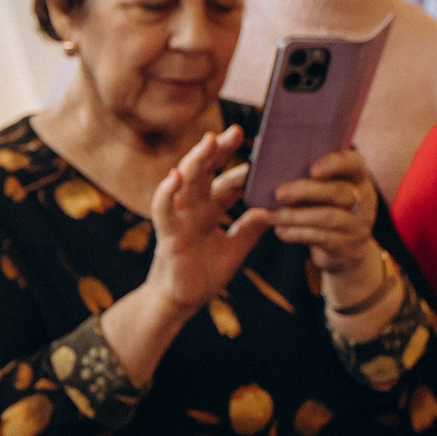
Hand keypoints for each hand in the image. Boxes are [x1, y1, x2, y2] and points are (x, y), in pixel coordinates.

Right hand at [145, 125, 275, 313]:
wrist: (179, 303)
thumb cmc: (202, 276)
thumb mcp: (235, 249)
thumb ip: (251, 228)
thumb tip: (273, 208)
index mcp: (208, 211)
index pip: (226, 182)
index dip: (242, 167)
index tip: (262, 150)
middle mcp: (192, 209)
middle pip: (205, 173)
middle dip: (218, 151)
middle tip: (237, 131)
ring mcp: (178, 219)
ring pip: (185, 183)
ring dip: (196, 161)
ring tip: (209, 140)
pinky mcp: (167, 234)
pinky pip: (163, 209)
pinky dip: (167, 192)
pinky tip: (175, 175)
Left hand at [272, 148, 382, 290]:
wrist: (346, 251)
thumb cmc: (324, 209)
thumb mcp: (321, 193)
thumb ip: (301, 180)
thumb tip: (258, 178)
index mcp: (356, 177)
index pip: (353, 163)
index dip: (334, 164)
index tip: (312, 170)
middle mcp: (363, 199)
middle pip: (338, 191)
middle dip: (306, 191)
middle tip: (279, 193)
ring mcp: (357, 224)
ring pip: (328, 217)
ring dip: (296, 216)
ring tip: (272, 216)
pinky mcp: (347, 245)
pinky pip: (322, 238)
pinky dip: (298, 233)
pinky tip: (281, 231)